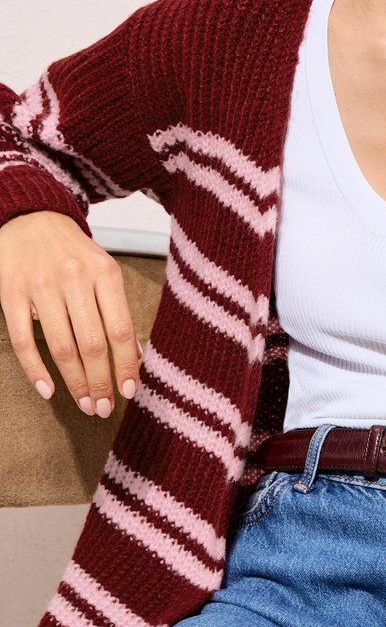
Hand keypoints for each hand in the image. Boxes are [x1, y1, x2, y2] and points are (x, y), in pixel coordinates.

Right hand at [0, 210, 141, 417]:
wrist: (31, 219)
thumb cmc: (74, 253)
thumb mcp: (104, 272)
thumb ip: (116, 311)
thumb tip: (133, 357)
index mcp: (104, 272)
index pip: (120, 329)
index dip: (125, 365)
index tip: (128, 392)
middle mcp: (74, 278)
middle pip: (92, 343)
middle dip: (100, 382)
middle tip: (103, 408)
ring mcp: (41, 286)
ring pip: (62, 346)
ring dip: (74, 382)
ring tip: (84, 403)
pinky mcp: (11, 293)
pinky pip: (24, 340)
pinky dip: (36, 369)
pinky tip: (48, 390)